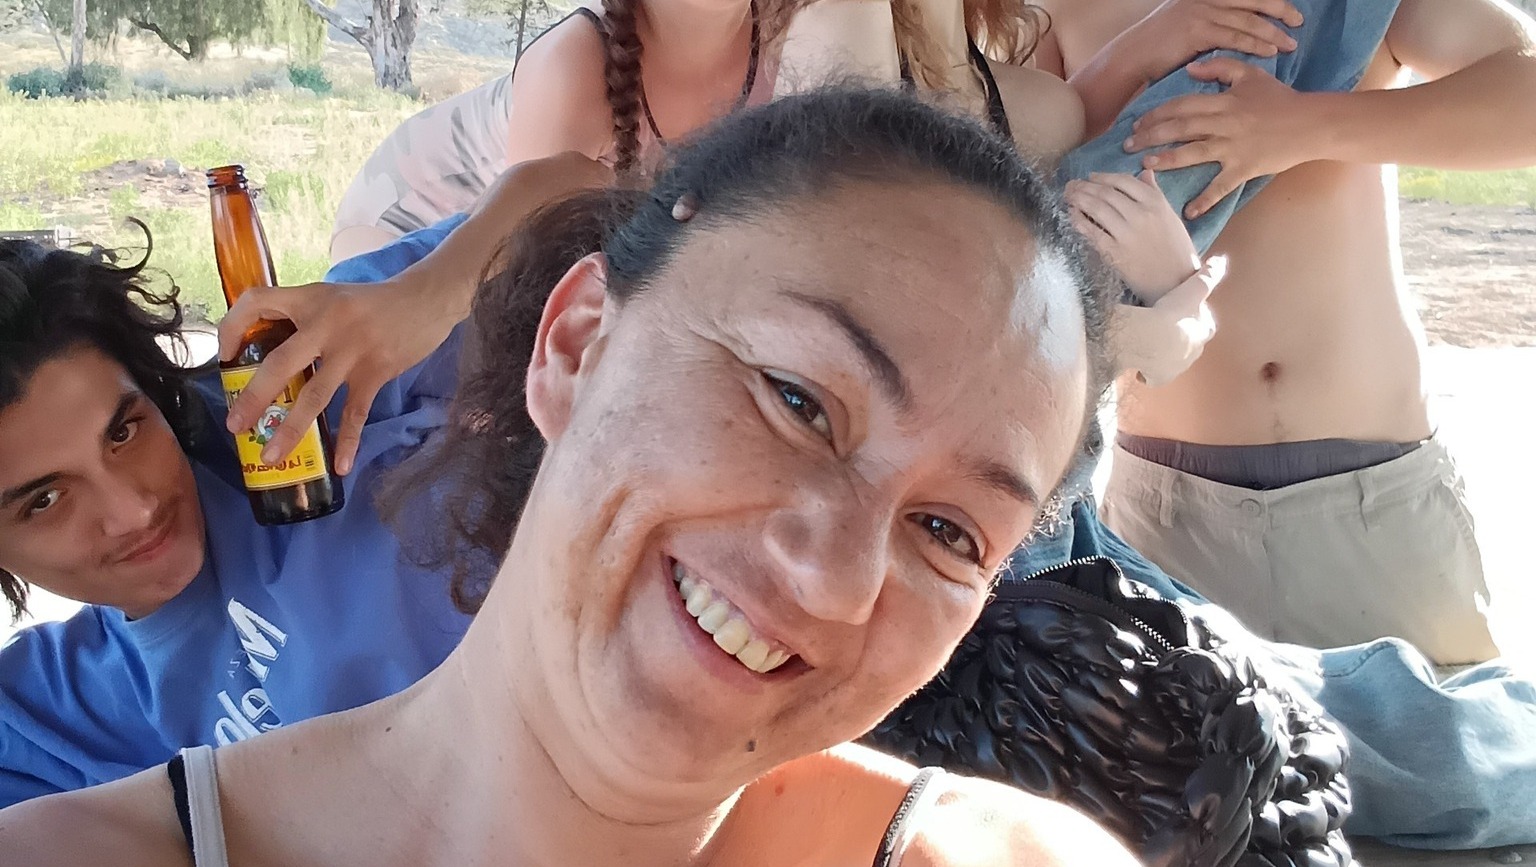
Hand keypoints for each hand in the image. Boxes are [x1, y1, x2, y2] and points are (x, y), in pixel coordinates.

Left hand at [218, 277, 448, 475]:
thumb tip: (273, 354)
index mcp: (310, 300)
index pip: (257, 303)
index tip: (225, 356)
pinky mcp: (376, 372)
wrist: (427, 299)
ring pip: (314, 397)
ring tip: (272, 456)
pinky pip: (357, 412)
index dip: (232, 327)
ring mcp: (352, 351)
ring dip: (290, 430)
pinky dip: (349, 441)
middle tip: (236, 426)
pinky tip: (341, 465)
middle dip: (254, 398)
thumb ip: (306, 319)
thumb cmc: (376, 301)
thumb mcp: (333, 297)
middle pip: (280, 364)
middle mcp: (327, 324)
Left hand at [1066, 170, 1199, 303]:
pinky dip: (1078, 220)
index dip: (1103, 177)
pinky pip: (1091, 232)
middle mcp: (1141, 214)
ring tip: (1069, 196)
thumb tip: (1145, 172)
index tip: (1091, 177)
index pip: (1123, 181)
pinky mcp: (1115, 253)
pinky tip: (1071, 214)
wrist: (1176, 282)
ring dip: (1078, 198)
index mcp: (1156, 203)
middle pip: (1106, 193)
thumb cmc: (1176, 249)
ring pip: (1096, 208)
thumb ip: (1156, 193)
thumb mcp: (1170, 216)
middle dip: (1084, 186)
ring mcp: (1126, 233)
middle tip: (1071, 185)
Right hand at [1116, 256, 1225, 386]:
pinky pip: (1154, 376)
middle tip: (1166, 327)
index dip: (1197, 318)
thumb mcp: (1193, 290)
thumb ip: (1208, 275)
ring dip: (1165, 355)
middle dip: (1181, 338)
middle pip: (1190, 344)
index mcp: (1203, 331)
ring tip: (1150, 345)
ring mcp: (1177, 367)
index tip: (1184, 312)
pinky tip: (1140, 367)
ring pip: (1173, 360)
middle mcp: (1194, 352)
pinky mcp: (1159, 377)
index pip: (1206, 324)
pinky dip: (1149, 373)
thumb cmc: (1173, 314)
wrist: (1149, 339)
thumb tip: (1222, 259)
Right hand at [1125, 0, 1301, 83]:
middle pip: (1251, 1)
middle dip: (1279, 10)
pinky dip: (1254, 44)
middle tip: (1298, 22)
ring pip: (1246, 20)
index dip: (1270, 1)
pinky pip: (1233, 37)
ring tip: (1288, 43)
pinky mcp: (1197, 32)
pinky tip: (1269, 52)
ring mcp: (1201, 13)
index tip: (1289, 11)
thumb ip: (1212, 21)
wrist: (1133, 56)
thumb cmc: (1159, 46)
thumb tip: (1238, 28)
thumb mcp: (1187, 23)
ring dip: (1271, 32)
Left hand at [1126, 57, 1309, 217]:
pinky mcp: (1244, 168)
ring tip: (1145, 167)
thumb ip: (1220, 68)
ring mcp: (1233, 148)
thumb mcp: (1250, 75)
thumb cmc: (1280, 99)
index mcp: (1223, 102)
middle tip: (1128, 147)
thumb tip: (1190, 70)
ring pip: (1192, 154)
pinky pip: (1220, 187)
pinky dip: (1205, 201)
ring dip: (1166, 160)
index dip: (1156, 114)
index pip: (1181, 106)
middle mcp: (1223, 124)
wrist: (1311, 123)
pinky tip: (1188, 212)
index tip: (1137, 123)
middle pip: (1179, 129)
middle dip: (1150, 137)